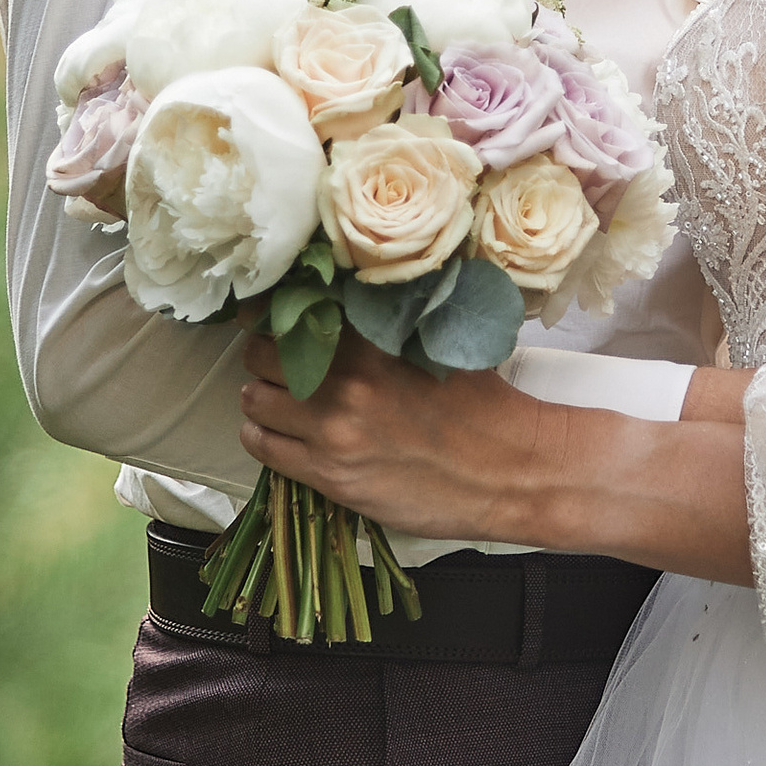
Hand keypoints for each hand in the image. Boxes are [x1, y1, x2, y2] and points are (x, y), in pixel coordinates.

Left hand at [237, 329, 551, 544]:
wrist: (511, 470)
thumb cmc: (482, 405)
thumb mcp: (440, 342)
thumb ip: (392, 317)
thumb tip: (348, 291)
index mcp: (372, 338)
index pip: (290, 308)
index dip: (271, 311)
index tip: (268, 315)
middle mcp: (344, 379)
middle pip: (261, 353)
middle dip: (266, 356)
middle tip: (281, 363)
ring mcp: (333, 430)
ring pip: (255, 401)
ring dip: (263, 398)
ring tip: (282, 402)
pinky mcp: (330, 475)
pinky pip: (264, 448)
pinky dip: (264, 437)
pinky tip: (282, 434)